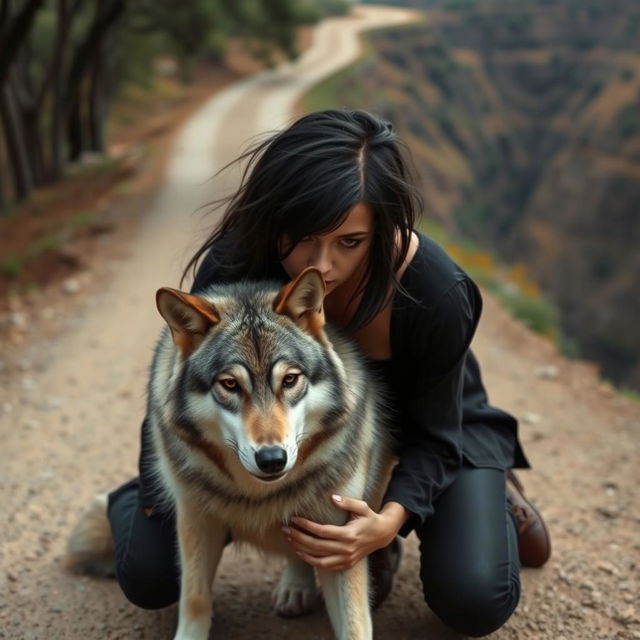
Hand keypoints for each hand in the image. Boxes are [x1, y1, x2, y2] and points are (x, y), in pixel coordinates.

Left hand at [282, 494, 400, 571]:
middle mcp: (346, 550)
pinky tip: (300, 552)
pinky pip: (324, 566)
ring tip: (290, 540)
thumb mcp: (362, 507)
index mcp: (349, 535)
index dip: (307, 526)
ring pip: (318, 559)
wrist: (382, 535)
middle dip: (299, 538)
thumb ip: (347, 502)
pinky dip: (311, 561)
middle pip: (317, 546)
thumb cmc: (370, 518)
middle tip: (285, 530)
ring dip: (301, 550)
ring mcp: (346, 559)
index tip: (294, 519)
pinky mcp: (345, 565)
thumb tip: (332, 497)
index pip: (322, 532)